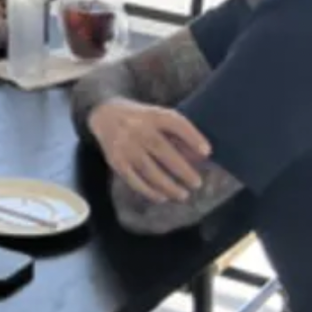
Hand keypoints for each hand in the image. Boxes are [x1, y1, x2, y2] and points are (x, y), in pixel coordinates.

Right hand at [87, 101, 211, 202]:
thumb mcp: (158, 116)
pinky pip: (134, 179)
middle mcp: (138, 129)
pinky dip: (149, 190)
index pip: (175, 123)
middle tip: (197, 183)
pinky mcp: (116, 161)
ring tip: (183, 195)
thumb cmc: (141, 119)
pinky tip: (162, 197)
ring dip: (168, 185)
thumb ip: (177, 134)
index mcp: (152, 114)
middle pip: (162, 150)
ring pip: (149, 169)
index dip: (192, 136)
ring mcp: (125, 146)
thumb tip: (199, 157)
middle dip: (182, 169)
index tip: (207, 152)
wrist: (104, 114)